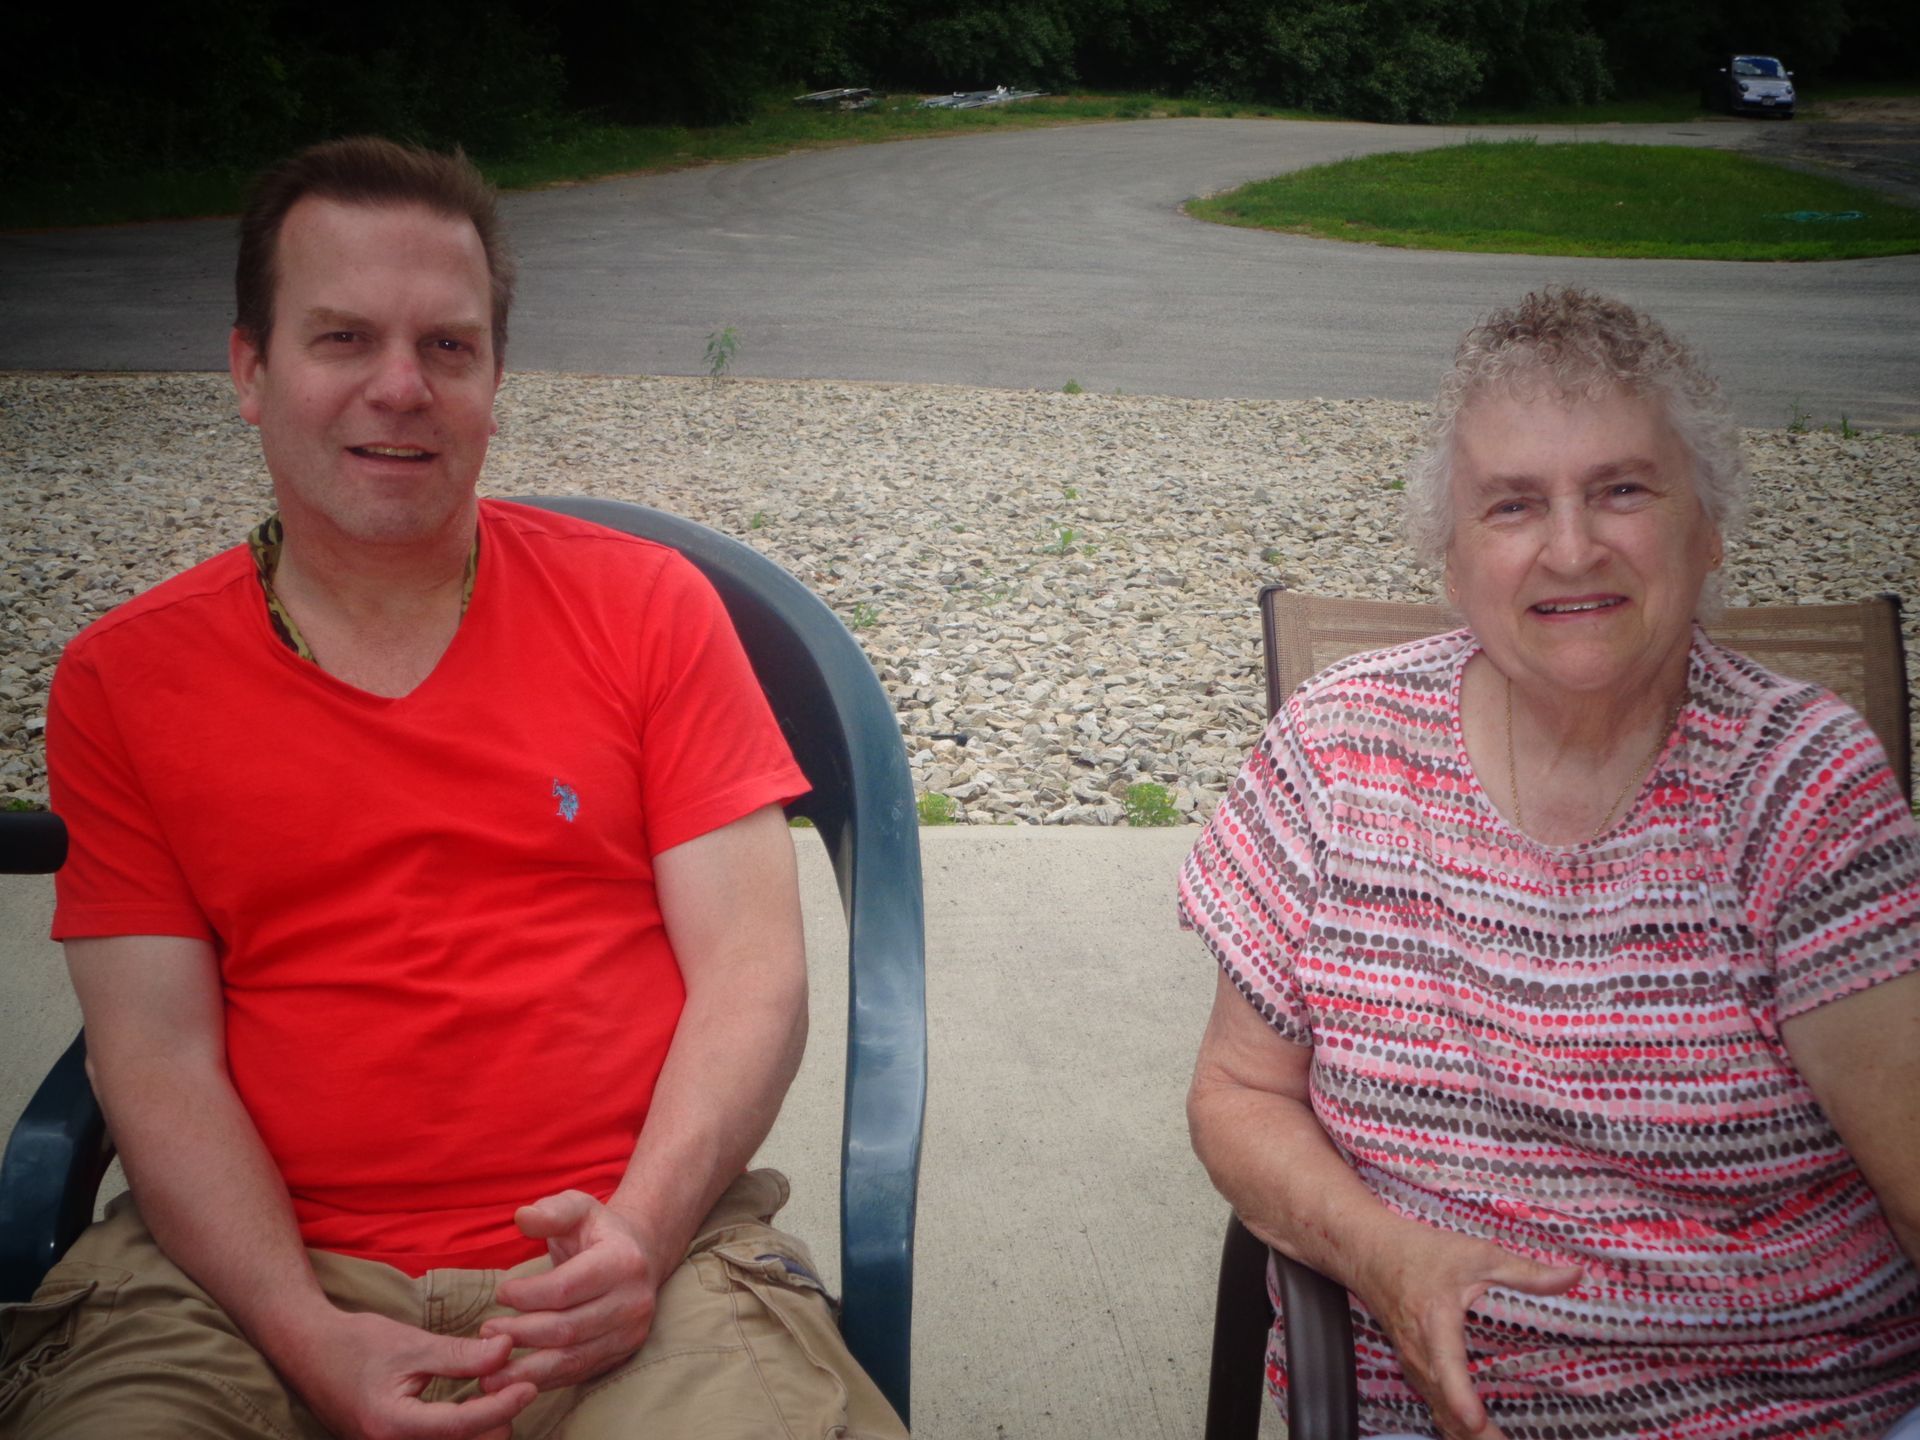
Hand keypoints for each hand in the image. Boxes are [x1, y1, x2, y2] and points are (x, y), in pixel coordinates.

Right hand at [285, 1308, 535, 1439]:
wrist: (309, 1352)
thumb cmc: (357, 1344)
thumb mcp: (412, 1344)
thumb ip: (459, 1354)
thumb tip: (507, 1349)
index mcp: (393, 1426)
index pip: (461, 1425)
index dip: (501, 1407)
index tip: (530, 1387)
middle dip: (495, 1425)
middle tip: (517, 1389)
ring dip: (480, 1432)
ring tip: (500, 1397)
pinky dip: (461, 1434)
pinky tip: (476, 1410)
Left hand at [479, 1190, 663, 1392]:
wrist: (641, 1256)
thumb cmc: (598, 1231)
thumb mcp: (577, 1208)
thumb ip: (551, 1211)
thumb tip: (522, 1217)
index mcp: (623, 1261)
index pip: (566, 1288)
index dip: (527, 1295)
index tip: (500, 1293)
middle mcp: (633, 1301)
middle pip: (566, 1328)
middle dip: (520, 1333)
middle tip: (486, 1332)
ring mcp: (631, 1332)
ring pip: (571, 1358)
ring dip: (526, 1368)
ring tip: (489, 1371)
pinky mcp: (622, 1354)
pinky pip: (578, 1373)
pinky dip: (544, 1378)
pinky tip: (516, 1378)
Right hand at [1353, 1224, 1582, 1439]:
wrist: (1370, 1253)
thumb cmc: (1422, 1253)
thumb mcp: (1477, 1254)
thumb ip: (1526, 1272)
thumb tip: (1576, 1276)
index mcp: (1435, 1323)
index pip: (1447, 1367)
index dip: (1461, 1398)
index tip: (1475, 1421)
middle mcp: (1419, 1353)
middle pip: (1446, 1407)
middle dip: (1477, 1436)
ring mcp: (1412, 1366)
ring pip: (1440, 1413)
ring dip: (1468, 1437)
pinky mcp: (1412, 1370)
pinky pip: (1434, 1407)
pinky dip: (1455, 1427)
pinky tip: (1478, 1436)